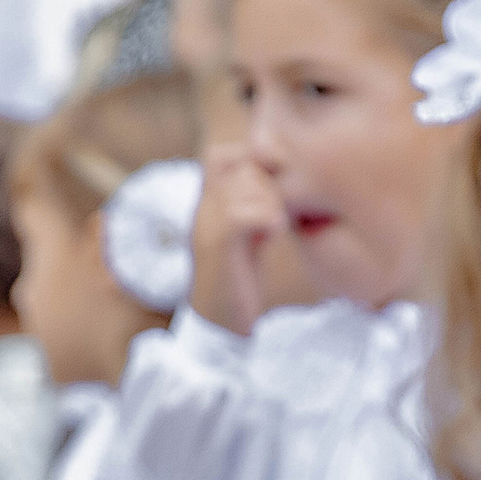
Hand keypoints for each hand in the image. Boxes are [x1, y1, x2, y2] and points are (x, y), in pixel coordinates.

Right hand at [189, 141, 287, 334]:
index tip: (272, 188)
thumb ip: (257, 201)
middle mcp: (201, 208)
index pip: (222, 154)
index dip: (251, 159)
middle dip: (269, 185)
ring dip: (271, 202)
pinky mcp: (217, 246)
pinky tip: (272, 237)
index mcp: (205, 203)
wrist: (218, 325)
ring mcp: (205, 225)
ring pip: (247, 184)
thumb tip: (279, 167)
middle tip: (273, 217)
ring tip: (271, 229)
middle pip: (242, 165)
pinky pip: (245, 213)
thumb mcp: (249, 233)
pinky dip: (268, 220)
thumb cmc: (239, 278)